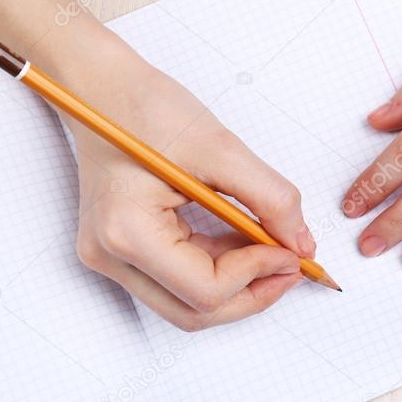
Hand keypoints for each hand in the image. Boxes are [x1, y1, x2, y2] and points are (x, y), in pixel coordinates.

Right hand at [58, 40, 314, 330]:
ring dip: (236, 286)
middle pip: (194, 313)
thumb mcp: (221, 148)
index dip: (257, 276)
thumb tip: (302, 246)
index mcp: (126, 232)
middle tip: (292, 266)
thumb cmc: (146, 107)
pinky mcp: (119, 250)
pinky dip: (217, 270)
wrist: (99, 87)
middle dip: (251, 294)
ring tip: (271, 251)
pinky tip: (243, 243)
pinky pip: (176, 281)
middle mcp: (109, 256)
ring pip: (186, 304)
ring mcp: (109, 258)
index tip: (291, 251)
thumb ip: (271, 200)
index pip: (205, 291)